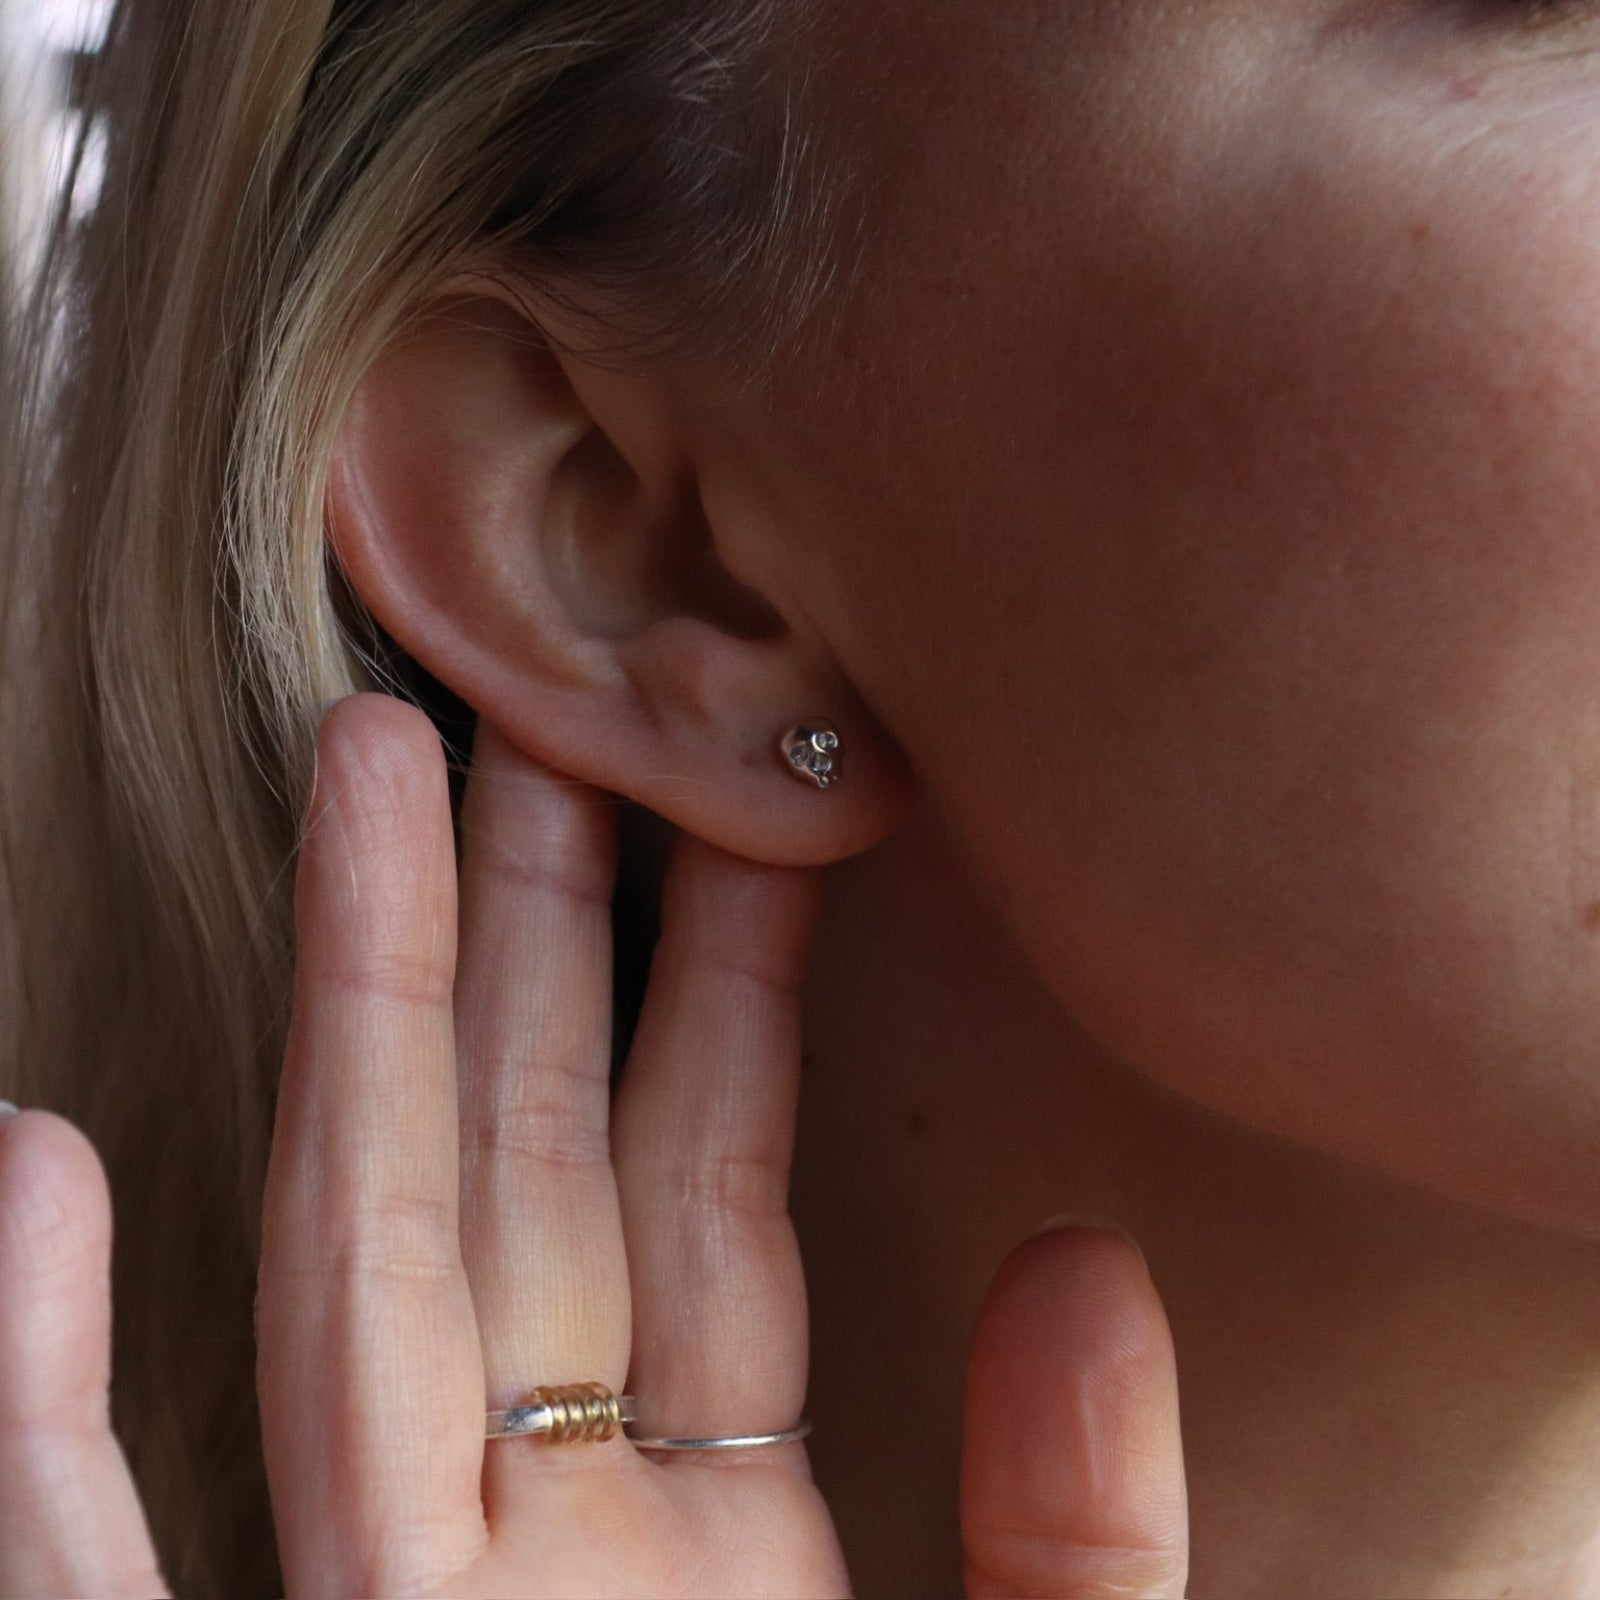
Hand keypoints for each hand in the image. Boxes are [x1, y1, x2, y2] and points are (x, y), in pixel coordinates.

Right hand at [0, 692, 1189, 1597]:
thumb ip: (1076, 1534)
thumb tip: (1085, 1258)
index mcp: (716, 1532)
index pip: (703, 1187)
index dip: (712, 985)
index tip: (727, 807)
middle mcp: (539, 1533)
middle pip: (526, 1161)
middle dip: (522, 928)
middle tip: (535, 705)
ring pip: (359, 1255)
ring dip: (343, 1023)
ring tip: (354, 789)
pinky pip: (109, 1566)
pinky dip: (42, 1391)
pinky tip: (30, 1173)